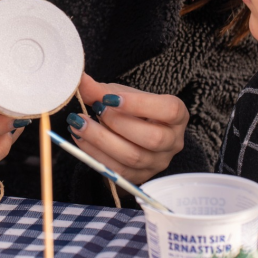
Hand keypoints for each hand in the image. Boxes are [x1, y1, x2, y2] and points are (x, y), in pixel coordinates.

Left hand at [68, 73, 188, 184]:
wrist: (130, 131)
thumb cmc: (131, 110)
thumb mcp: (121, 95)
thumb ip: (101, 90)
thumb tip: (80, 80)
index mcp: (177, 116)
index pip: (169, 110)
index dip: (139, 105)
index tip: (109, 98)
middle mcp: (173, 142)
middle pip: (152, 138)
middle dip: (118, 124)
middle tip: (95, 109)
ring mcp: (157, 162)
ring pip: (133, 157)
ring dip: (101, 140)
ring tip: (79, 124)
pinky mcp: (139, 177)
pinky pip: (117, 170)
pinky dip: (95, 153)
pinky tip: (80, 138)